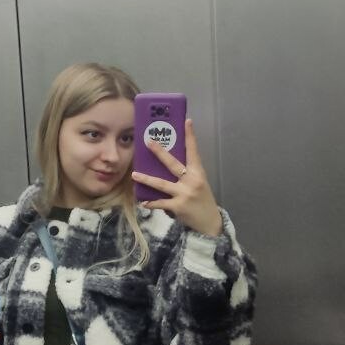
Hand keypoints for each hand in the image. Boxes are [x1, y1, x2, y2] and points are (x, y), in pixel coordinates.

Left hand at [132, 118, 222, 236]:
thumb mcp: (199, 183)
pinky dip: (151, 203)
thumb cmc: (202, 200)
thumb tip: (168, 163)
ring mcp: (184, 194)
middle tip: (148, 142)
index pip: (194, 151)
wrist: (210, 223)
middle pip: (173, 164)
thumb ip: (187, 174)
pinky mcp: (178, 207)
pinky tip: (143, 202)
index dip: (190, 136)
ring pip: (162, 184)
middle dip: (160, 152)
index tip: (187, 121)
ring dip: (146, 179)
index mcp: (198, 173)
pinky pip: (160, 203)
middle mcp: (192, 181)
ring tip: (134, 174)